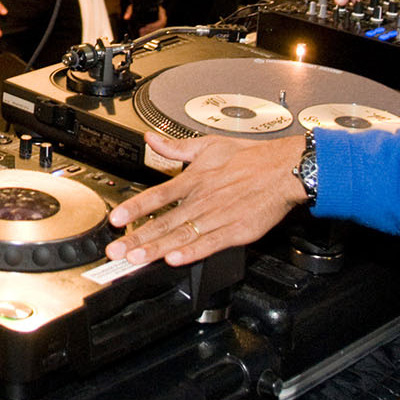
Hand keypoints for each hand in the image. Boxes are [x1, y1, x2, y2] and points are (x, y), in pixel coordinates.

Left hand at [104, 131, 307, 265]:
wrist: (284, 169)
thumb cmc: (250, 158)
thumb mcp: (208, 145)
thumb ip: (176, 146)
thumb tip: (151, 138)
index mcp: (194, 180)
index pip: (157, 196)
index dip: (135, 208)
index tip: (116, 220)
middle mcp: (202, 199)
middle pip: (163, 221)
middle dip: (137, 238)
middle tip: (116, 251)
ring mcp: (217, 217)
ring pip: (181, 236)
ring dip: (157, 249)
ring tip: (136, 260)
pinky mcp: (235, 231)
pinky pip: (209, 243)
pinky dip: (192, 252)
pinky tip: (176, 259)